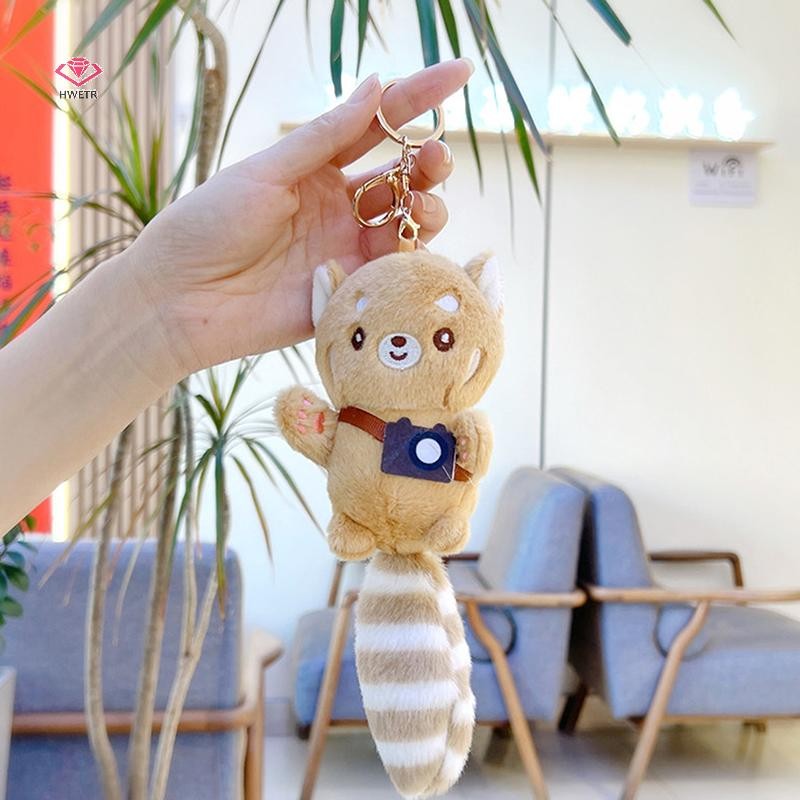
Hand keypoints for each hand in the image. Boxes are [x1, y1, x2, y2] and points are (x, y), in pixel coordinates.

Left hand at [129, 59, 472, 375]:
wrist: (180, 299)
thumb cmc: (209, 225)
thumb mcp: (267, 171)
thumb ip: (324, 137)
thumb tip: (377, 86)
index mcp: (315, 169)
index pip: (377, 127)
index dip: (419, 98)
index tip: (460, 72)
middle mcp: (337, 208)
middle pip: (402, 179)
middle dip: (429, 163)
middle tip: (435, 158)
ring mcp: (345, 250)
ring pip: (408, 224)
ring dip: (427, 208)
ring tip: (420, 206)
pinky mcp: (349, 293)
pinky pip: (394, 273)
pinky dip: (410, 255)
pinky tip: (407, 245)